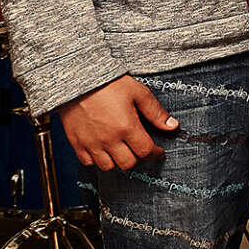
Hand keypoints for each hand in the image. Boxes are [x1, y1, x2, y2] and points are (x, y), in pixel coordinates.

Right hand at [60, 75, 177, 170]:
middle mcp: (108, 139)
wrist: (79, 81)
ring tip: (122, 150)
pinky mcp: (76, 143)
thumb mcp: (138, 93)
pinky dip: (97, 161)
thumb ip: (155, 112)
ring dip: (117, 162)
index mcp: (126, 127)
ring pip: (108, 167)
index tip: (158, 152)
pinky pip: (88, 163)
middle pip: (127, 163)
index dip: (155, 154)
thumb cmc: (108, 85)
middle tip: (140, 150)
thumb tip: (172, 125)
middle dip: (138, 158)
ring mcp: (91, 143)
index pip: (145, 151)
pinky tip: (103, 150)